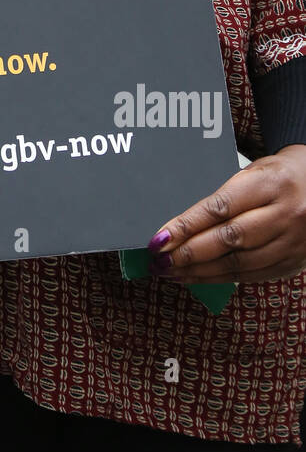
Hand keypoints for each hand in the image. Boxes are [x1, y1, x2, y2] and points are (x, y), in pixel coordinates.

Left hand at [148, 144, 305, 282]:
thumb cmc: (281, 175)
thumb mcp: (255, 172)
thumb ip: (224, 197)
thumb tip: (181, 224)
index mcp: (271, 184)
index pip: (220, 208)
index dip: (186, 226)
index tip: (159, 238)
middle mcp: (285, 215)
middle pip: (228, 240)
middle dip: (188, 253)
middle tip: (159, 259)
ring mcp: (292, 242)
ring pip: (239, 264)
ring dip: (199, 271)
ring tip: (170, 271)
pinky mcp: (293, 263)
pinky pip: (251, 276)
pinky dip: (220, 278)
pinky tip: (197, 277)